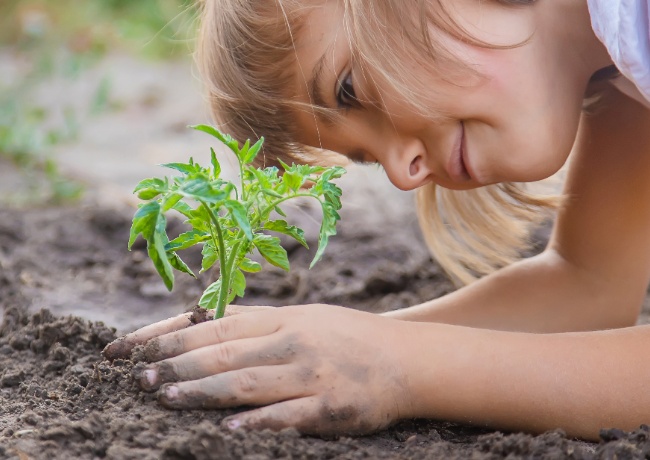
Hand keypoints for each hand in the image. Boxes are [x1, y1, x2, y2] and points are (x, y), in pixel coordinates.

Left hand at [112, 304, 414, 435]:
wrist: (406, 357)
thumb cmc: (346, 337)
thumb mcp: (301, 317)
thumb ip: (254, 322)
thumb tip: (200, 319)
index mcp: (281, 319)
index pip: (215, 325)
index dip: (170, 335)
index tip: (132, 348)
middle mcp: (292, 341)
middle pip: (225, 352)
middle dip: (177, 364)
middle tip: (138, 378)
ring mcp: (311, 373)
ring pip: (249, 382)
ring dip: (205, 391)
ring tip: (168, 399)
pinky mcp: (330, 406)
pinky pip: (288, 415)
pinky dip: (258, 422)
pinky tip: (230, 431)